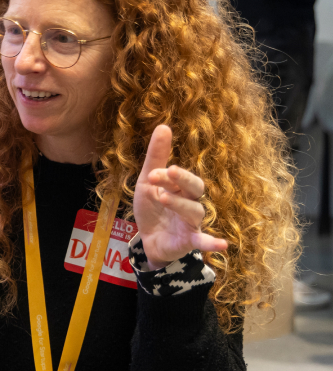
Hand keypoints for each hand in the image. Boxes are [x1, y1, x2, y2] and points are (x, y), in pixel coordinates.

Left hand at [133, 125, 227, 269]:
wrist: (148, 239)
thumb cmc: (153, 208)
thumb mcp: (148, 182)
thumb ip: (156, 158)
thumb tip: (163, 126)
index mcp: (181, 187)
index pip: (179, 177)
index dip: (167, 174)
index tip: (152, 174)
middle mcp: (190, 202)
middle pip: (195, 188)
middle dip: (183, 179)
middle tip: (169, 171)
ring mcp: (191, 222)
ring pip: (194, 211)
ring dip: (180, 204)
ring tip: (163, 198)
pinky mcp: (189, 240)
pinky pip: (203, 241)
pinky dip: (211, 242)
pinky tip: (222, 245)